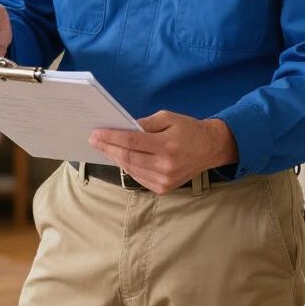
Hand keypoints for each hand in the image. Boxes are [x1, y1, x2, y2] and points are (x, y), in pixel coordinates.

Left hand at [88, 112, 237, 193]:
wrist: (211, 148)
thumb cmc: (188, 129)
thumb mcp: (168, 117)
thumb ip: (146, 123)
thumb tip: (124, 128)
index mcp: (167, 145)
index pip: (132, 141)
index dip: (111, 137)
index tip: (95, 133)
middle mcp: (166, 165)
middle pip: (128, 157)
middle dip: (107, 148)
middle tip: (93, 140)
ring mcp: (165, 180)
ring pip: (131, 169)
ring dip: (115, 158)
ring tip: (103, 148)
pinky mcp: (164, 188)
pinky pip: (138, 178)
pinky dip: (127, 168)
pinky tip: (119, 158)